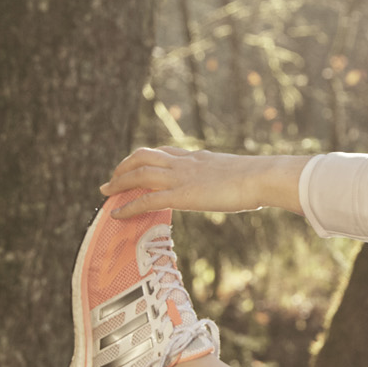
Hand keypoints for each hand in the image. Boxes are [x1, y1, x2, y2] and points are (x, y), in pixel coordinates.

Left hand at [100, 147, 306, 218]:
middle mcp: (185, 163)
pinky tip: (115, 214)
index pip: (165, 151)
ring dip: (118, 183)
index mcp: (199, 157)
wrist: (262, 177)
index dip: (146, 158)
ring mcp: (181, 178)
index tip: (136, 166)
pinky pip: (146, 200)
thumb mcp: (241, 173)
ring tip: (105, 193)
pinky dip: (127, 206)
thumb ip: (233, 178)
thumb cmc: (261, 178)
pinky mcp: (181, 195)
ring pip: (138, 174)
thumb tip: (245, 187)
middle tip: (112, 180)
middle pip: (144, 156)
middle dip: (124, 166)